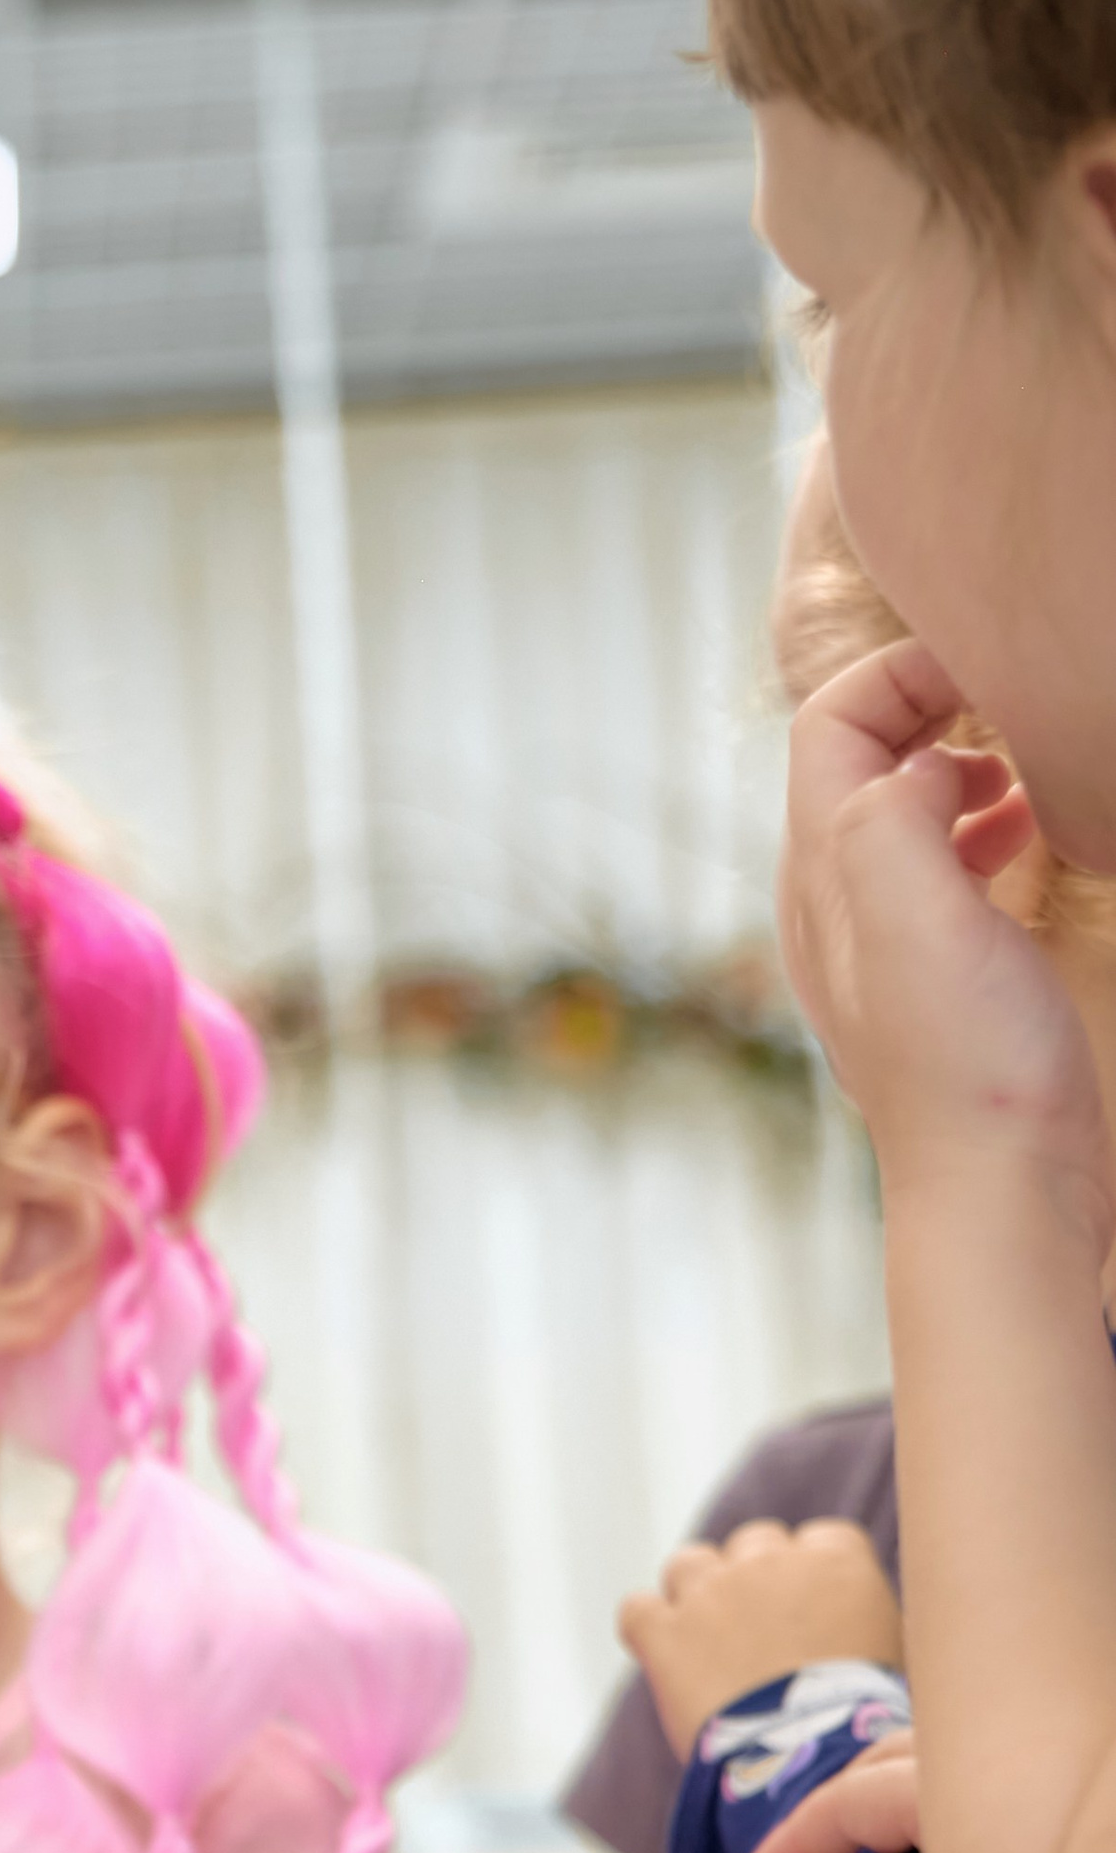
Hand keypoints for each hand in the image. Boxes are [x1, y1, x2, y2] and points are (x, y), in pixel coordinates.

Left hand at [619, 1519, 901, 1760]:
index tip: (812, 1613)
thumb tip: (861, 1620)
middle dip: (755, 1582)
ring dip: (694, 1594)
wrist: (816, 1761)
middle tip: (761, 1636)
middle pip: (754, 1545)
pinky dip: (646, 1629)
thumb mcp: (895, 1655)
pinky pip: (637, 1609)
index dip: (811, 1576)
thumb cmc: (866, 1719)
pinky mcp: (664, 1632)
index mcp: (836, 1559)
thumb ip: (870, 1617)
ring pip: (689, 1563)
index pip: (820, 1540)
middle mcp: (770, 1561)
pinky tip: (662, 1656)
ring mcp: (711, 1592)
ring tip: (707, 1644)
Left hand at [781, 640, 1112, 1246]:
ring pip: (900, 817)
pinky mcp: (935, 983)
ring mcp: (882, 948)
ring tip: (1025, 768)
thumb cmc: (965, 1063)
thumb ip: (889, 817)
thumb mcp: (914, 915)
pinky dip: (981, 832)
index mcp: (823, 874)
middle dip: (927, 709)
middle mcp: (835, 906)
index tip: (984, 661)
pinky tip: (1030, 843)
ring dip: (959, 770)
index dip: (898, 672)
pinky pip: (940, 875)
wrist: (1002, 1191)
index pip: (828, 725)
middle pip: (855, 762)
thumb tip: (907, 765)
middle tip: (1010, 701)